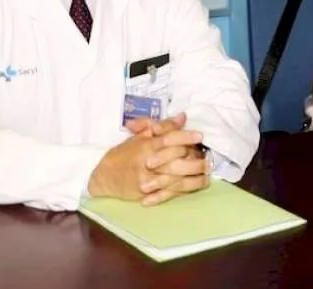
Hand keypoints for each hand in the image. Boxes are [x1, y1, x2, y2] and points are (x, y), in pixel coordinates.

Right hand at [89, 114, 208, 205]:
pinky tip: (199, 184)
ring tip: (207, 171)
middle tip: (208, 157)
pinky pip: (171, 192)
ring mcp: (149, 181)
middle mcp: (148, 163)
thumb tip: (182, 117)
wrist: (104, 177)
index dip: (184, 137)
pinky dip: (186, 190)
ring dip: (194, 176)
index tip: (199, 135)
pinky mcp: (149, 194)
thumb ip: (162, 127)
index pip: (167, 140)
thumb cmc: (123, 154)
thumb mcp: (139, 137)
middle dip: (193, 159)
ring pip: (175, 179)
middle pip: (174, 160)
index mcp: (145, 146)